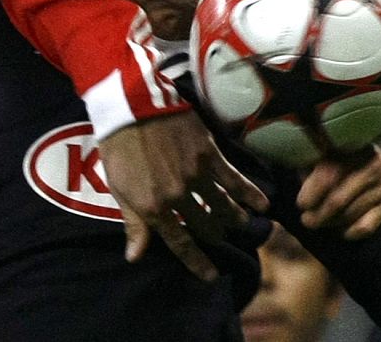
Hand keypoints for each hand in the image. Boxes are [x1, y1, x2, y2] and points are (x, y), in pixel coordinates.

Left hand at [99, 110, 270, 280]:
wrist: (130, 104)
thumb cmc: (117, 145)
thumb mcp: (118, 187)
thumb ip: (132, 222)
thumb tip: (135, 257)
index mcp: (153, 206)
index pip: (179, 243)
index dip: (196, 262)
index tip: (210, 276)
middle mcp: (178, 196)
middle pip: (204, 226)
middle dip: (214, 236)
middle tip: (220, 239)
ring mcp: (196, 176)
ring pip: (223, 206)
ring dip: (235, 219)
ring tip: (242, 224)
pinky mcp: (209, 155)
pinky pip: (234, 180)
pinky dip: (250, 194)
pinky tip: (263, 205)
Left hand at [295, 144, 380, 237]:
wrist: (374, 159)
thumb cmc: (337, 155)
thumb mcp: (321, 152)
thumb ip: (310, 166)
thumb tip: (302, 192)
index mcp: (351, 146)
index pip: (330, 174)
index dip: (313, 192)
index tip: (301, 204)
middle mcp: (372, 164)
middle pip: (339, 199)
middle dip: (319, 214)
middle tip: (306, 221)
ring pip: (351, 214)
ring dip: (331, 222)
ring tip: (317, 222)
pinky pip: (367, 226)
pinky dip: (350, 231)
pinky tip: (339, 230)